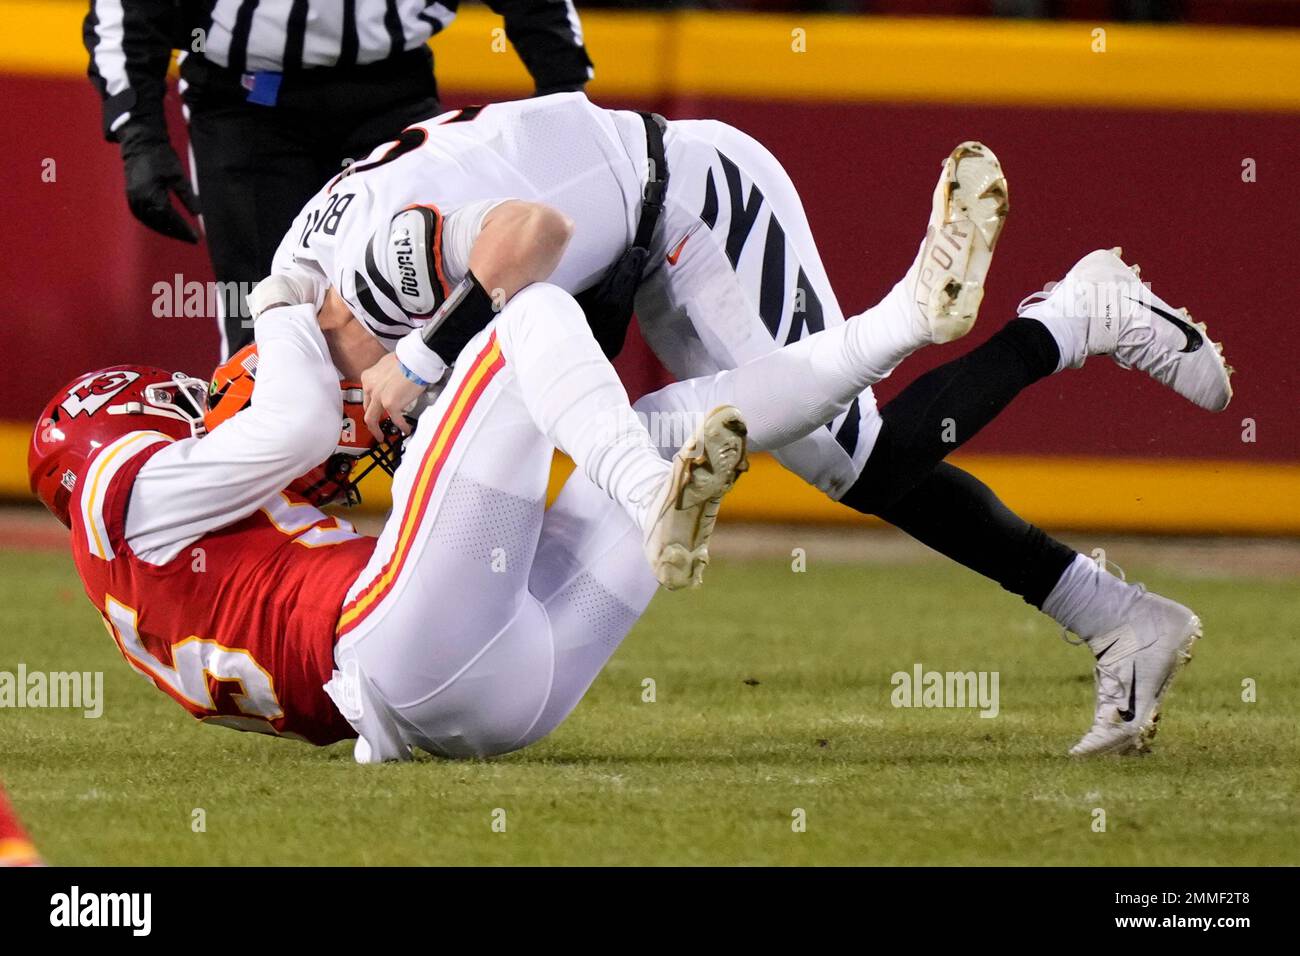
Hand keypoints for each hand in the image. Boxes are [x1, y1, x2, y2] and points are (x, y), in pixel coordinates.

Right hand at [119, 122, 200, 243]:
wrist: (140, 144)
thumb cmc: (162, 157)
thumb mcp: (179, 176)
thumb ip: (187, 196)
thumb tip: (197, 214)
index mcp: (152, 194)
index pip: (170, 218)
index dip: (183, 229)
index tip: (196, 237)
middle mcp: (140, 199)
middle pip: (160, 223)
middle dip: (176, 232)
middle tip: (191, 238)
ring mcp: (133, 199)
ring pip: (150, 222)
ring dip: (166, 230)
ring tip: (181, 235)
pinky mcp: (131, 197)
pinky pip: (143, 216)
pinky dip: (155, 224)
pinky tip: (167, 227)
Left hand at [360, 353, 421, 441]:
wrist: (416, 359)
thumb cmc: (408, 359)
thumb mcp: (388, 366)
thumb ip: (385, 378)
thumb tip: (392, 384)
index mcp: (368, 378)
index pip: (366, 397)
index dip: (372, 407)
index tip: (376, 412)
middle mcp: (370, 387)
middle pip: (366, 410)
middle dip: (371, 422)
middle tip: (376, 429)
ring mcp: (379, 397)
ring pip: (371, 419)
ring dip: (377, 431)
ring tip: (383, 436)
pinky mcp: (390, 403)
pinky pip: (395, 419)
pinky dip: (401, 426)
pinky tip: (406, 428)